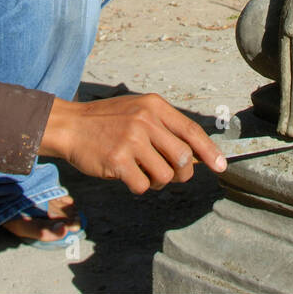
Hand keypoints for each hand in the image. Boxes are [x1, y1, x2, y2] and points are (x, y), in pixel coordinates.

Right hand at [40, 94, 226, 193]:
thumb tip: (194, 154)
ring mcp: (131, 140)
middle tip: (170, 175)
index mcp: (154, 106)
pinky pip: (142, 185)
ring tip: (144, 173)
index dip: (210, 151)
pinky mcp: (117, 160)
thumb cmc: (106, 121)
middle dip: (182, 173)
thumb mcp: (138, 111)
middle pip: (183, 158)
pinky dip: (139, 187)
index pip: (191, 130)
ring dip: (158, 181)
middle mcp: (145, 120)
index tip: (221, 165)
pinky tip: (127, 176)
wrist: (70, 126)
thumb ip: (164, 127)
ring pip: (165, 175)